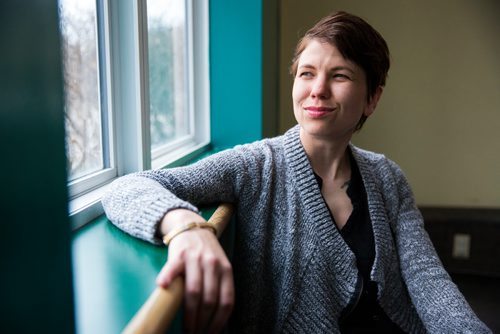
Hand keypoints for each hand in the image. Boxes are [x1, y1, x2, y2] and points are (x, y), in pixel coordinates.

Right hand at [156, 210, 233, 333]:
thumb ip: (220, 285)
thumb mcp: (219, 266)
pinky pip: (173, 269)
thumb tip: (217, 319)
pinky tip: (162, 289)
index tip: (212, 333)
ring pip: (194, 291)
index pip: (226, 301)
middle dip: (203, 323)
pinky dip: (167, 278)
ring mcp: (195, 258)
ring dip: (190, 315)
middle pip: (210, 300)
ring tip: (187, 329)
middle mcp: (212, 264)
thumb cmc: (205, 253)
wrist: (190, 225)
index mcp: (226, 269)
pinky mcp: (178, 254)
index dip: (219, 321)